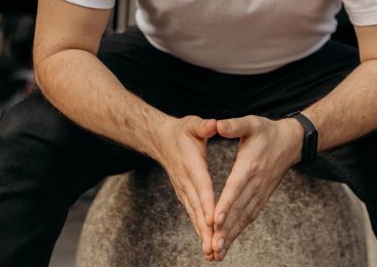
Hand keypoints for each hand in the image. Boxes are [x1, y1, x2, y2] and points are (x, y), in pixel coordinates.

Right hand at [157, 116, 217, 259]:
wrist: (161, 140)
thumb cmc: (182, 131)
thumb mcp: (193, 124)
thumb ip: (203, 126)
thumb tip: (214, 124)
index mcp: (191, 164)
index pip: (201, 185)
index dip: (206, 202)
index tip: (213, 219)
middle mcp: (186, 181)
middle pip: (198, 207)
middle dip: (206, 228)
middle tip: (214, 247)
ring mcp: (183, 190)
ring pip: (194, 215)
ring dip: (203, 234)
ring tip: (212, 253)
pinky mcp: (184, 195)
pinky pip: (193, 214)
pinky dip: (200, 229)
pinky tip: (207, 243)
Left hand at [210, 115, 302, 260]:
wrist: (291, 142)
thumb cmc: (267, 131)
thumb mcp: (251, 123)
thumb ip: (234, 125)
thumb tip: (217, 125)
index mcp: (250, 164)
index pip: (236, 187)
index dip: (226, 203)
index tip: (215, 220)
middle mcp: (256, 182)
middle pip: (239, 208)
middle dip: (225, 229)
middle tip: (212, 246)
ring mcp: (260, 192)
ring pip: (244, 217)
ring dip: (231, 235)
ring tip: (217, 252)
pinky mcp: (262, 197)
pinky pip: (249, 216)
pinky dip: (239, 230)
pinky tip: (229, 242)